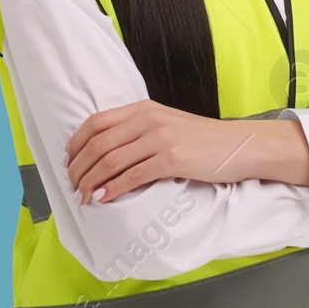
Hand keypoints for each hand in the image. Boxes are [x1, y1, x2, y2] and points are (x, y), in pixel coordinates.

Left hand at [64, 100, 257, 204]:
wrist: (239, 146)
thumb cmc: (204, 140)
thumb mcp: (169, 124)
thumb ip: (140, 129)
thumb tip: (107, 152)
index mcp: (145, 108)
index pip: (96, 122)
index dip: (76, 144)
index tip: (69, 162)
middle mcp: (149, 119)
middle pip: (98, 144)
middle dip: (79, 168)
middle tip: (73, 186)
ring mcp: (161, 138)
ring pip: (110, 161)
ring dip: (91, 183)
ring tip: (84, 197)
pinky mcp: (172, 159)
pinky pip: (132, 176)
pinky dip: (113, 189)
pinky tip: (105, 198)